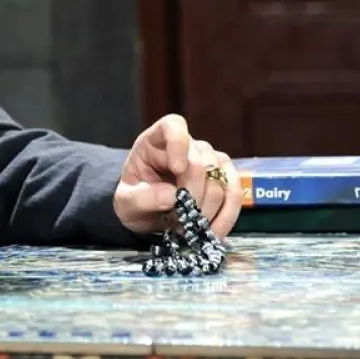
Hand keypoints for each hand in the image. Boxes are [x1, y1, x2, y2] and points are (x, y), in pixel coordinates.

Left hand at [113, 114, 241, 238]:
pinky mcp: (224, 177)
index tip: (176, 169)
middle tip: (179, 219)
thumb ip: (140, 198)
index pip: (173, 126)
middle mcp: (186, 145)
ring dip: (207, 209)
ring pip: (220, 178)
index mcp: (155, 142)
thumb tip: (171, 196)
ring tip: (191, 228)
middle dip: (192, 195)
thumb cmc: (135, 201)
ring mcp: (209, 159)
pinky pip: (234, 193)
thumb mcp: (125, 202)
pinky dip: (226, 215)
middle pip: (200, 161)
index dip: (178, 143)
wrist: (148, 215)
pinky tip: (213, 232)